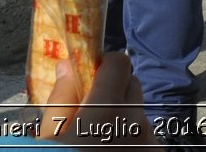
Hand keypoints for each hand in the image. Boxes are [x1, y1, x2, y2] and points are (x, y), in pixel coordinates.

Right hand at [40, 53, 155, 145]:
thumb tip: (68, 66)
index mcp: (108, 108)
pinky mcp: (154, 150)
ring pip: (137, 108)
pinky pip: (144, 131)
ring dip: (122, 112)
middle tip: (91, 108)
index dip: (104, 65)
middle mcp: (136, 119)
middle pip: (131, 83)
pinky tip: (113, 145)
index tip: (89, 78)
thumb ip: (62, 95)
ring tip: (100, 131)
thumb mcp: (50, 131)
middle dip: (113, 89)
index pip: (120, 62)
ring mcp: (149, 137)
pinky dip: (131, 133)